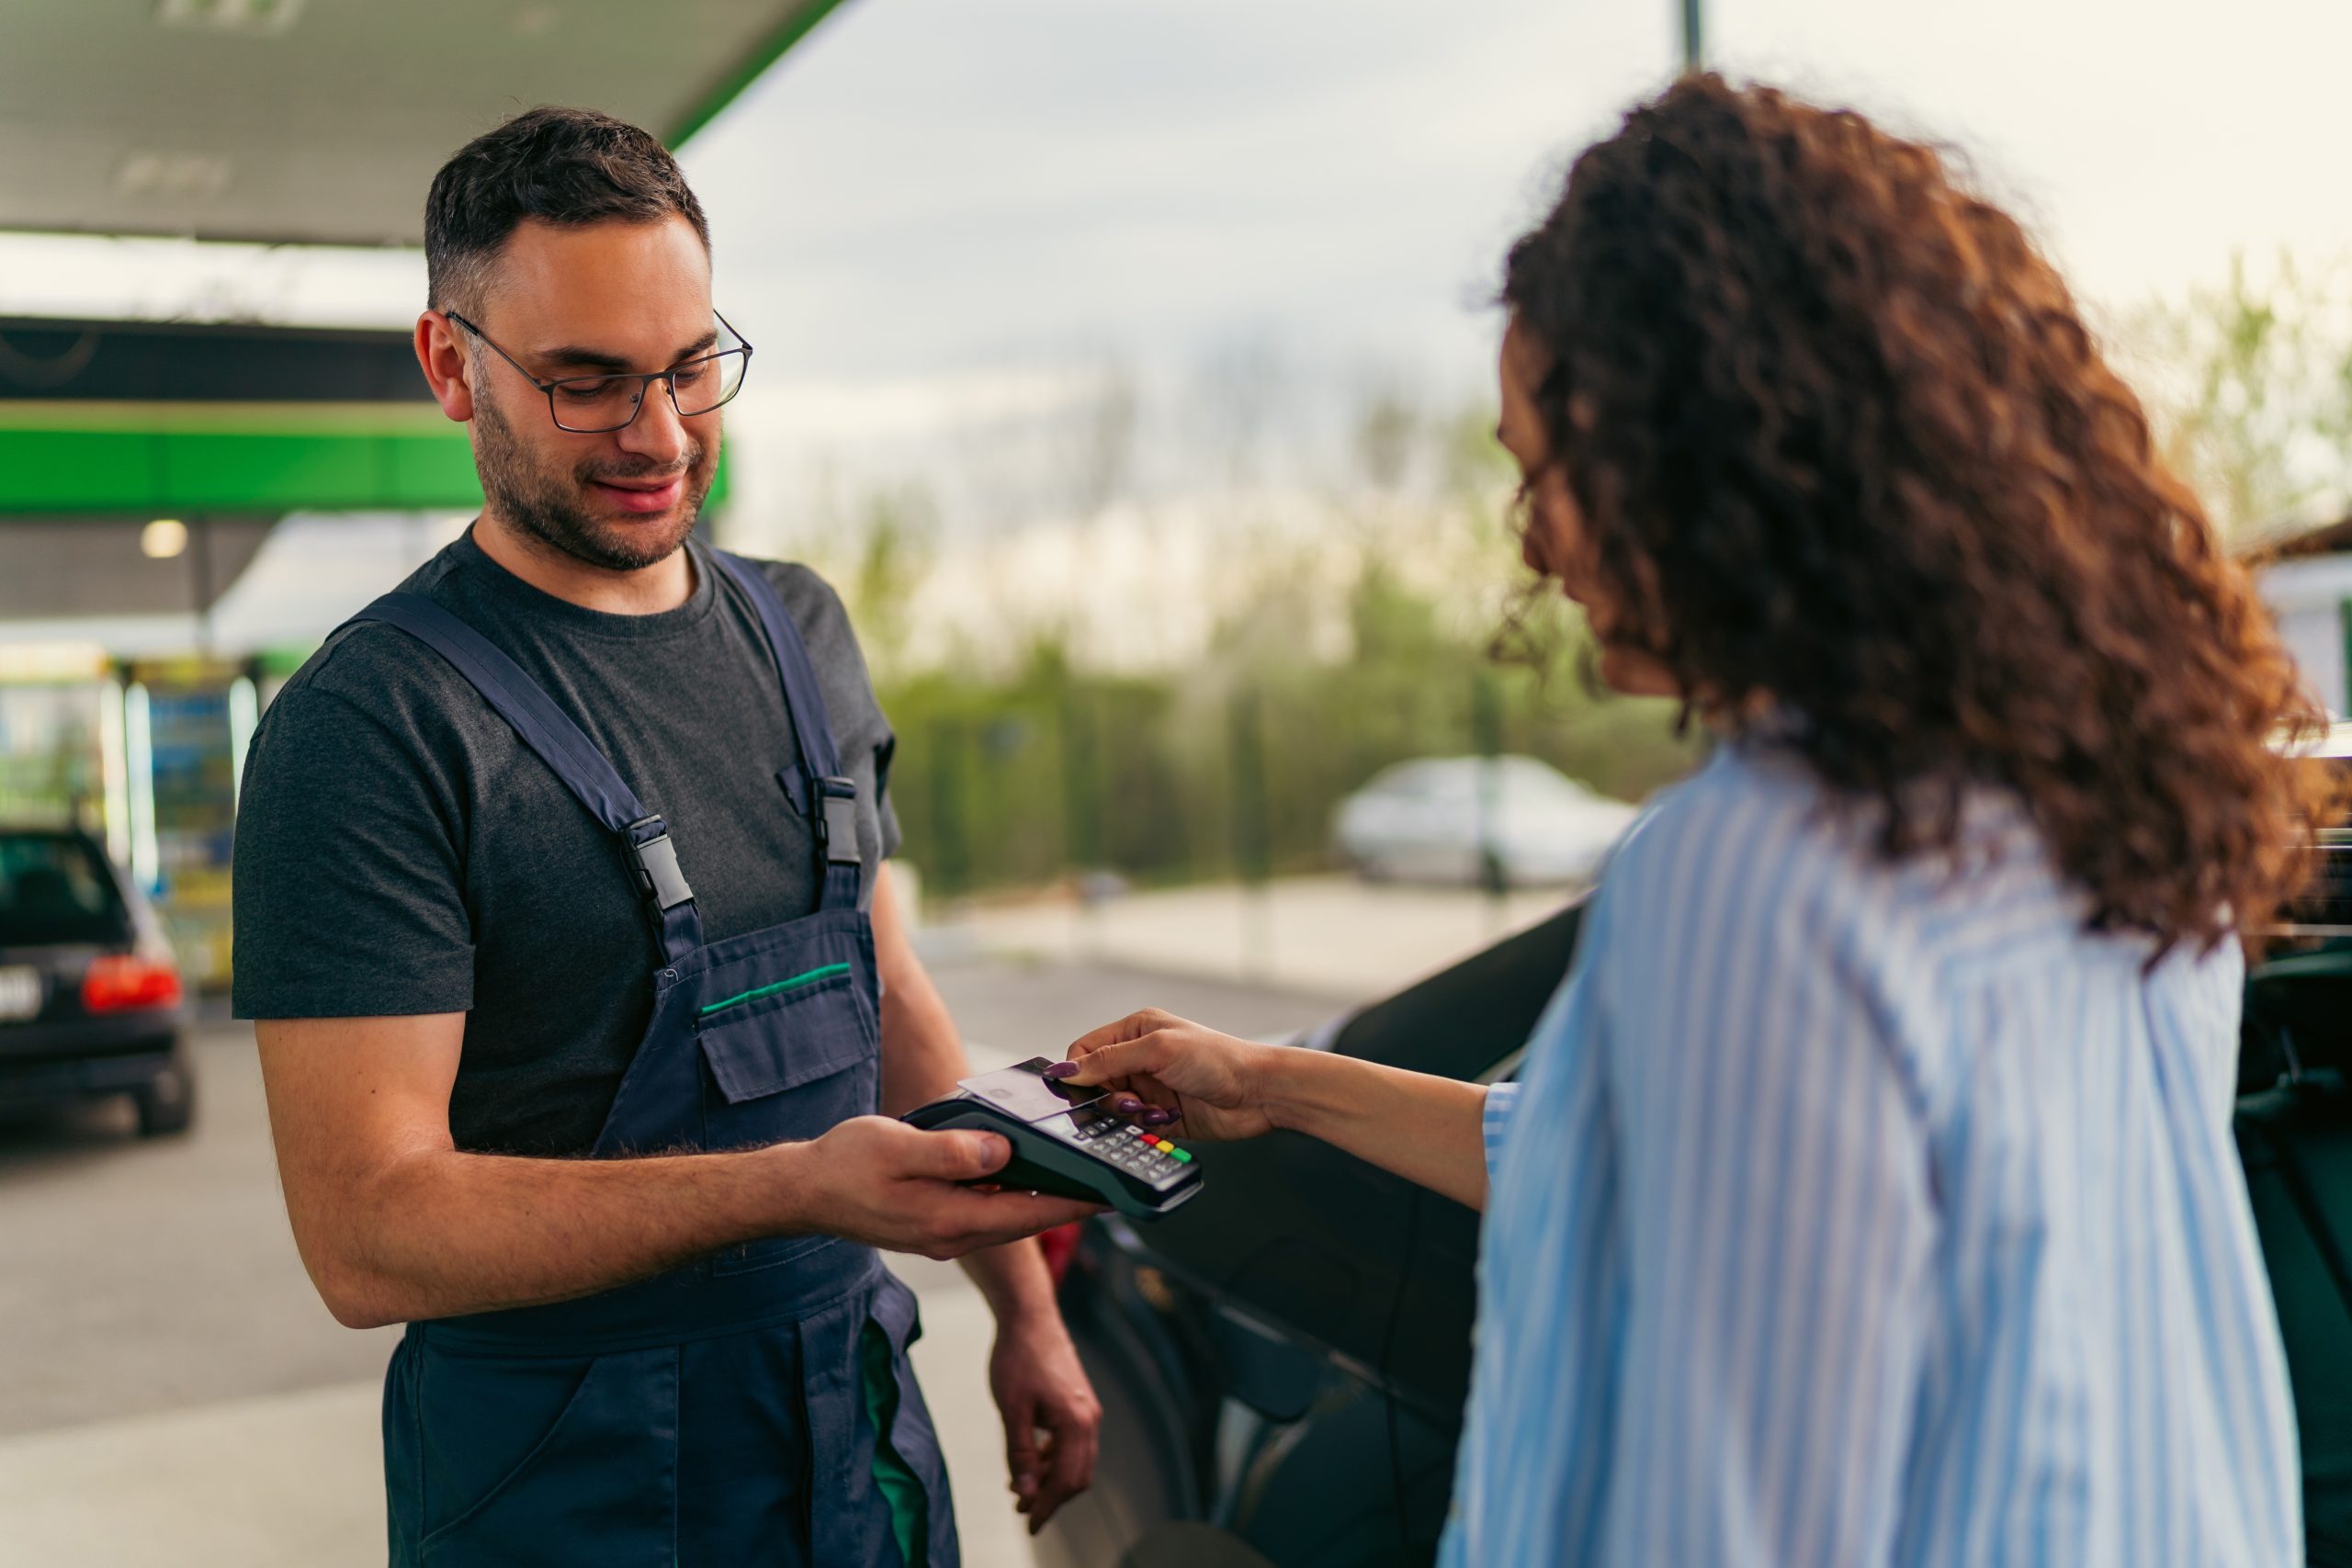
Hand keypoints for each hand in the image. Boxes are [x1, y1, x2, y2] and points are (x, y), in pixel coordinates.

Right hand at [795, 1117, 1100, 1258]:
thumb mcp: (898, 1147)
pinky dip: (1008, 1195)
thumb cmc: (844, 1165)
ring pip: (1004, 1217)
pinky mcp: (932, 1224)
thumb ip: (951, 1152)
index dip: (1071, 1204)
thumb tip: (1002, 1152)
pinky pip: (983, 1212)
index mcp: (948, 1220)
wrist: (801, 1192)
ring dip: (1038, 1200)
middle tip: (1106, 1182)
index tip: (1109, 1195)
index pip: (1027, 1214)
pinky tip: (1018, 1173)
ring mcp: (941, 1234)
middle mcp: (950, 1235)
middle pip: (1023, 1220)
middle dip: (1065, 1203)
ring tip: (1074, 1175)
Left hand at [989, 1309, 1100, 1534]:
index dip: (1046, 1506)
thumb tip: (1025, 1492)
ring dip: (1050, 1478)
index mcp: (1076, 1422)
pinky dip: (1053, 1458)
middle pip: (1077, 1475)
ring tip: (1019, 1488)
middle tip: (1022, 1511)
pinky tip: (1030, 1461)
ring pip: (1075, 1460)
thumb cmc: (1018, 1358)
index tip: (1028, 1524)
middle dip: (1051, 1497)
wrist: (1029, 1317)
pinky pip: (1071, 1443)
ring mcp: (1087, 1410)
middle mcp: (1089, 1418)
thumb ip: (1020, 1454)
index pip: (1065, 1480)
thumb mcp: (1012, 1410)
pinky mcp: (1079, 1403)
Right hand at [1053, 1009, 1279, 1142]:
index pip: (1084, 1051)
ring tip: (1153, 1111)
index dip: (1079, 1072)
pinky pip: (1132, 1129)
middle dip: (1107, 1098)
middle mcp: (1139, 1059)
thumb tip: (1065, 1070)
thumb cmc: (1218, 1058)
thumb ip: (1109, 1059)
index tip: (1085, 1090)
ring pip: (1111, 1110)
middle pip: (1094, 1085)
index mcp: (1134, 1031)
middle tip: (1130, 1101)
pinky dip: (1142, 1128)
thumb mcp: (1158, 1050)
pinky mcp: (1160, 1117)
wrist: (1259, 1093)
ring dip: (1128, 1115)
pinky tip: (1165, 1120)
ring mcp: (1149, 1089)